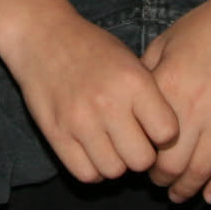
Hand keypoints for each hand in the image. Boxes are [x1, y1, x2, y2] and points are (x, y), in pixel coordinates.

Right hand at [0, 7, 179, 182]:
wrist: (42, 35)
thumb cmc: (92, 49)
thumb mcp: (130, 61)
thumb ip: (150, 97)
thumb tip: (169, 139)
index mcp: (133, 82)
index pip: (168, 134)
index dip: (164, 136)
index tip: (155, 130)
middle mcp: (108, 103)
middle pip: (142, 160)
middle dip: (140, 154)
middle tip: (132, 141)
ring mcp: (80, 121)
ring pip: (114, 171)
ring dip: (116, 163)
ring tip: (111, 145)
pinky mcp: (56, 134)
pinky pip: (86, 174)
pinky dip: (93, 169)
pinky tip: (92, 150)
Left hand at [139, 0, 210, 203]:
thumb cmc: (206, 24)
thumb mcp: (165, 40)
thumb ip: (146, 72)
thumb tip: (130, 102)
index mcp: (167, 86)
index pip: (144, 139)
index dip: (139, 157)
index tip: (137, 161)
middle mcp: (194, 107)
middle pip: (172, 164)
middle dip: (161, 180)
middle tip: (157, 183)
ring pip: (202, 170)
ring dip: (188, 189)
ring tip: (179, 195)